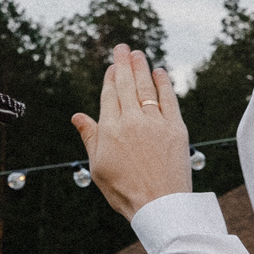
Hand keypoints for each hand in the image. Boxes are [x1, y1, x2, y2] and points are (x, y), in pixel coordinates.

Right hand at [71, 46, 190, 221]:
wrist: (159, 206)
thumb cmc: (125, 192)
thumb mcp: (99, 167)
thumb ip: (90, 137)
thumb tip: (78, 117)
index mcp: (110, 129)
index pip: (109, 95)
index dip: (110, 78)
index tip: (112, 66)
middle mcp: (132, 121)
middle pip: (126, 84)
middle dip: (123, 63)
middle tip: (123, 48)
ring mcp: (155, 123)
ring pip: (146, 87)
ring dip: (142, 67)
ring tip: (139, 53)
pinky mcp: (175, 129)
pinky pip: (169, 99)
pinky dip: (164, 83)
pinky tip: (160, 72)